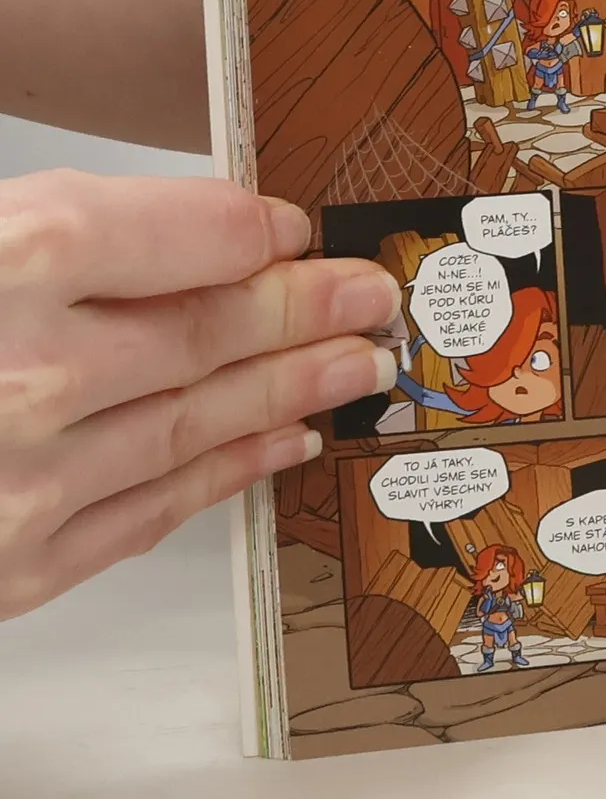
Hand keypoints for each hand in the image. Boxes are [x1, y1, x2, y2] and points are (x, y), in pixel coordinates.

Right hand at [0, 173, 400, 618]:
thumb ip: (65, 232)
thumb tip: (208, 233)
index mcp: (11, 258)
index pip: (195, 234)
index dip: (263, 232)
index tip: (302, 230)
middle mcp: (28, 371)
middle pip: (216, 331)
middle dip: (311, 310)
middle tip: (376, 294)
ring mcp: (23, 482)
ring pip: (203, 423)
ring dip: (298, 390)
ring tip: (359, 363)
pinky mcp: (11, 568)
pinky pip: (153, 510)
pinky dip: (230, 472)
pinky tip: (283, 444)